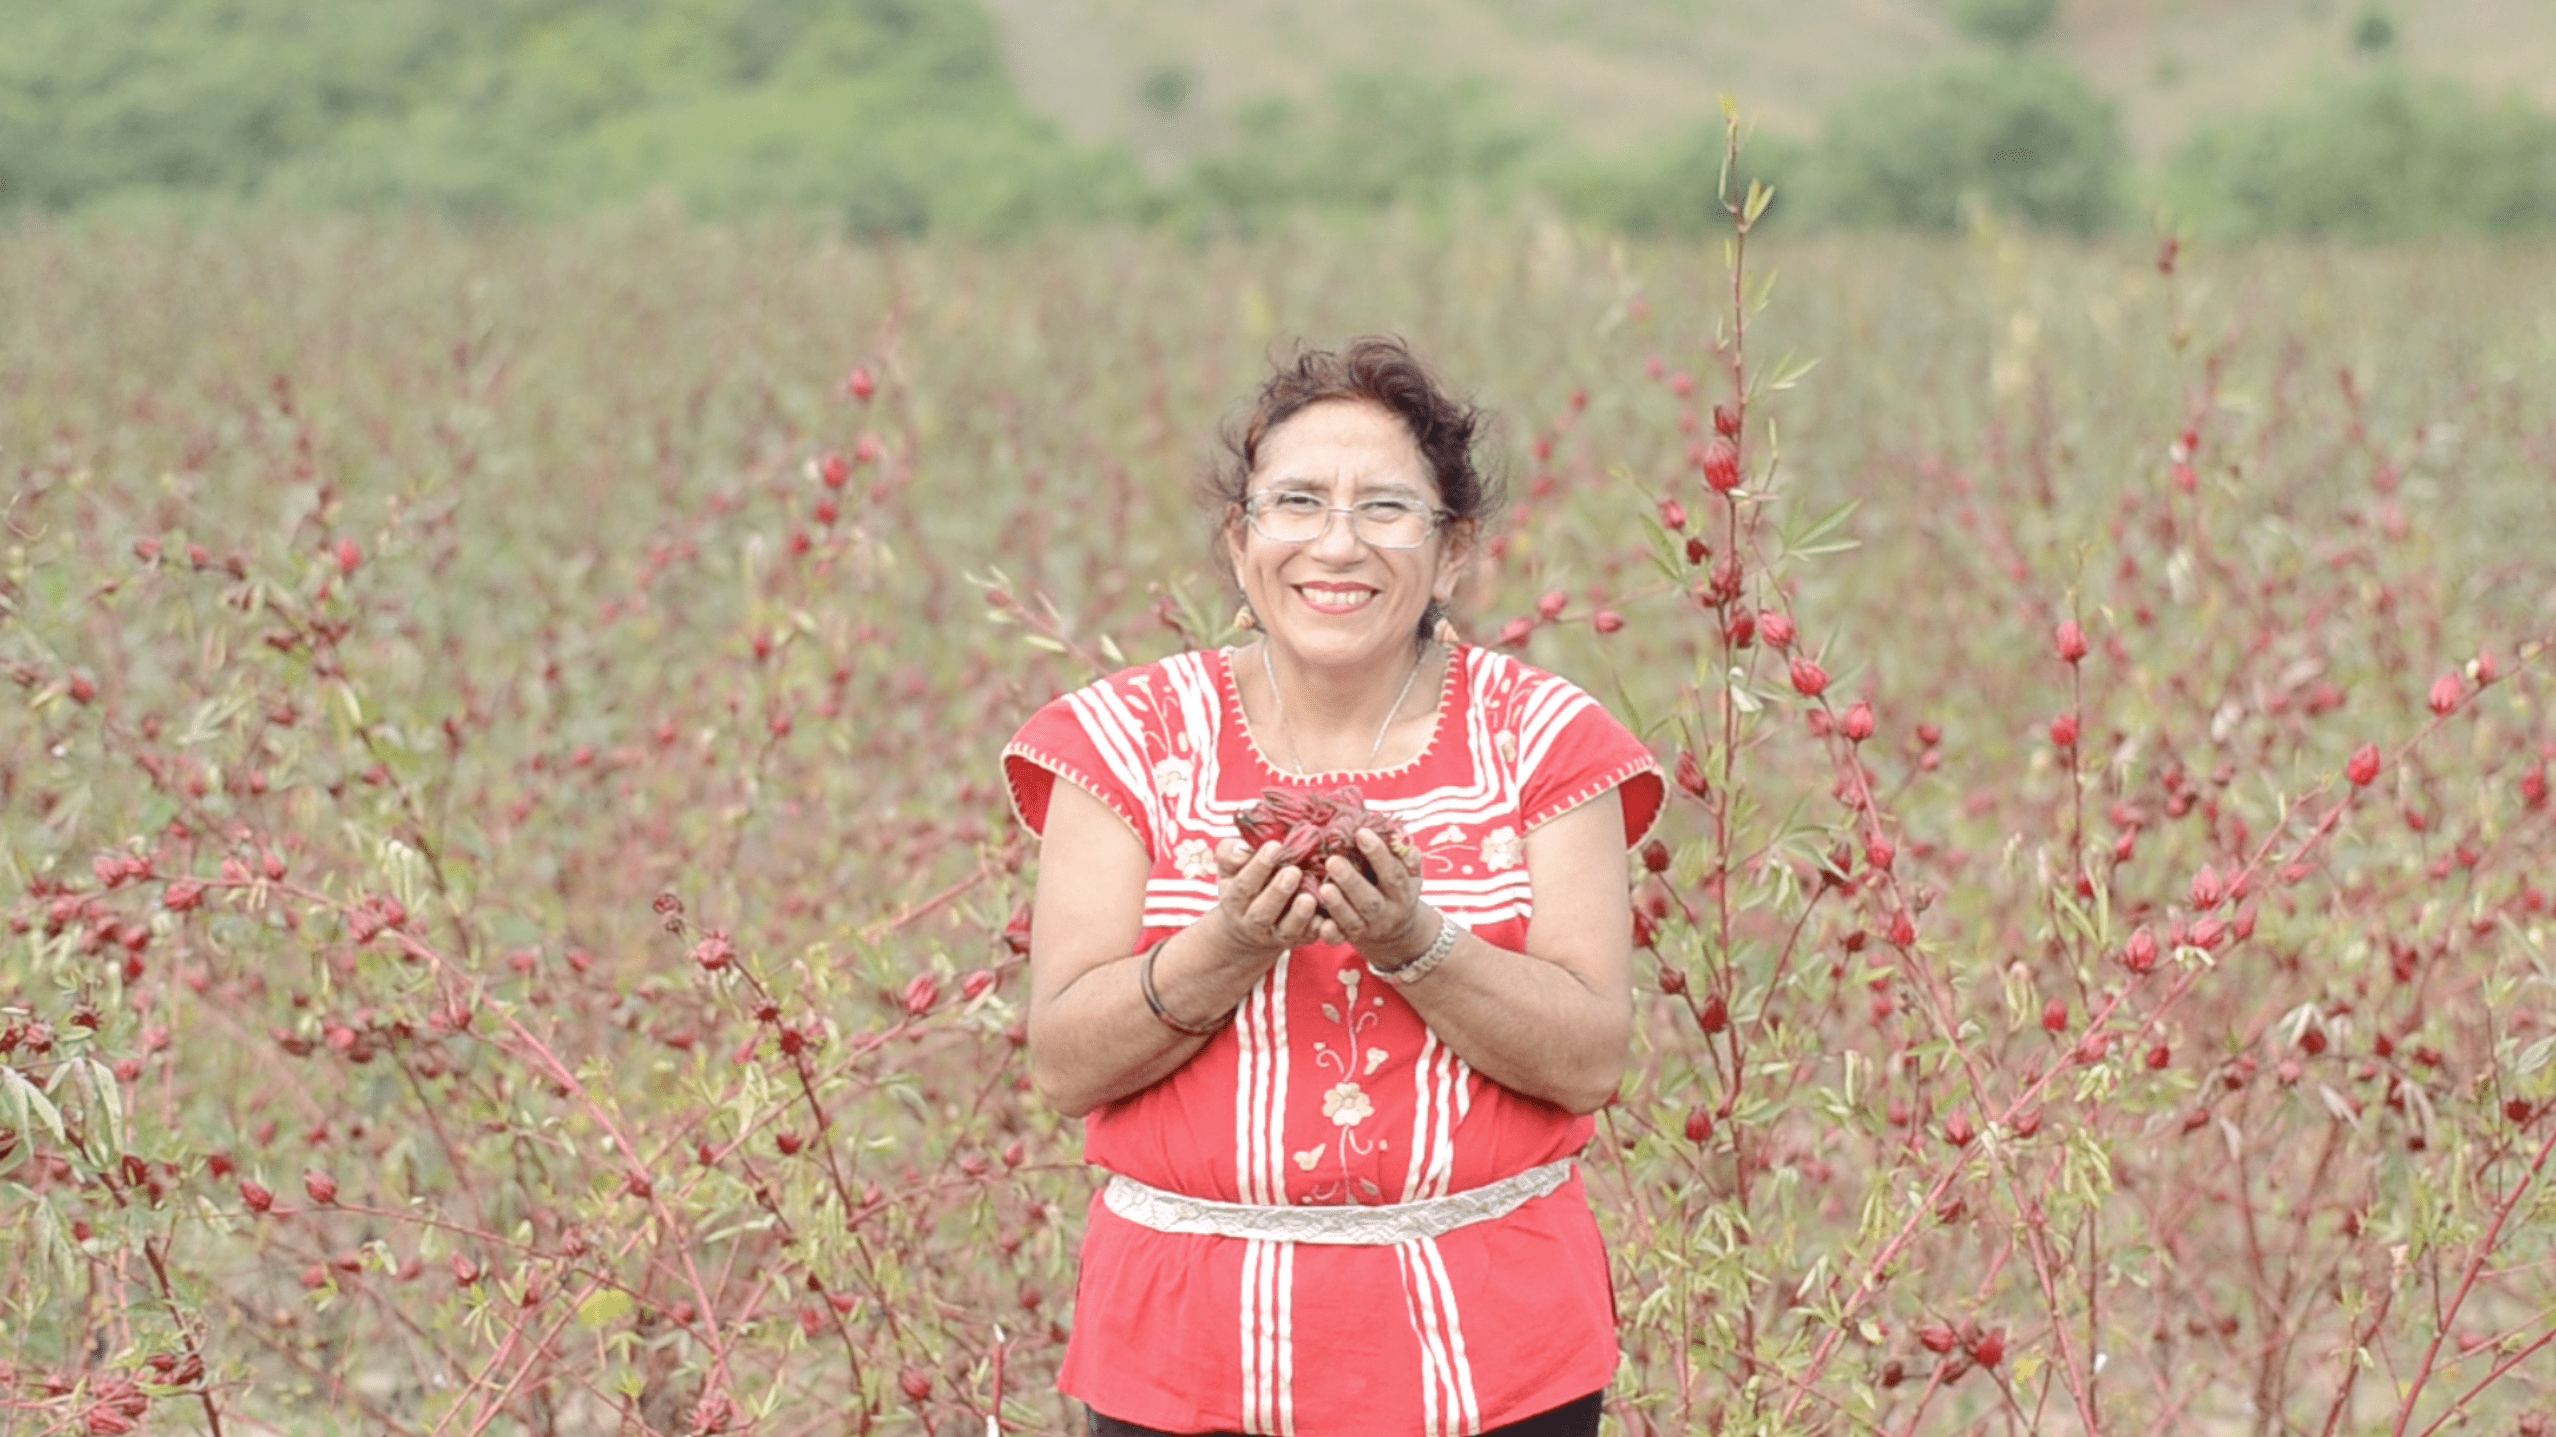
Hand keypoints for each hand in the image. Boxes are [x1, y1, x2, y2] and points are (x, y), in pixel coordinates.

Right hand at [1214, 839, 1323, 960]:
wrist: (1247, 931)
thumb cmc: (1242, 887)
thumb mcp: (1229, 870)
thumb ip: (1229, 854)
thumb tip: (1243, 850)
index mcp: (1234, 902)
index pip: (1243, 886)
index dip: (1258, 867)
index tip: (1274, 846)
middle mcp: (1253, 923)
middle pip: (1263, 912)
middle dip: (1278, 892)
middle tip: (1293, 872)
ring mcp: (1276, 935)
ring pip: (1287, 929)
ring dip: (1299, 915)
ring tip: (1309, 898)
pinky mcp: (1298, 940)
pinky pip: (1309, 938)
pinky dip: (1317, 929)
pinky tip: (1326, 918)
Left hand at [1314, 828, 1433, 965]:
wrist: (1398, 933)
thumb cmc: (1397, 889)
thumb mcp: (1409, 874)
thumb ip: (1405, 855)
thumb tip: (1397, 834)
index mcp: (1403, 893)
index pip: (1393, 873)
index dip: (1378, 854)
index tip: (1361, 833)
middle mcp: (1387, 913)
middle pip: (1370, 900)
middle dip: (1351, 881)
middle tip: (1333, 861)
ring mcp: (1369, 929)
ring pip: (1352, 921)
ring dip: (1337, 905)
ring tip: (1323, 887)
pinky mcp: (1351, 939)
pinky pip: (1338, 939)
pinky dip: (1329, 932)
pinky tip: (1318, 922)